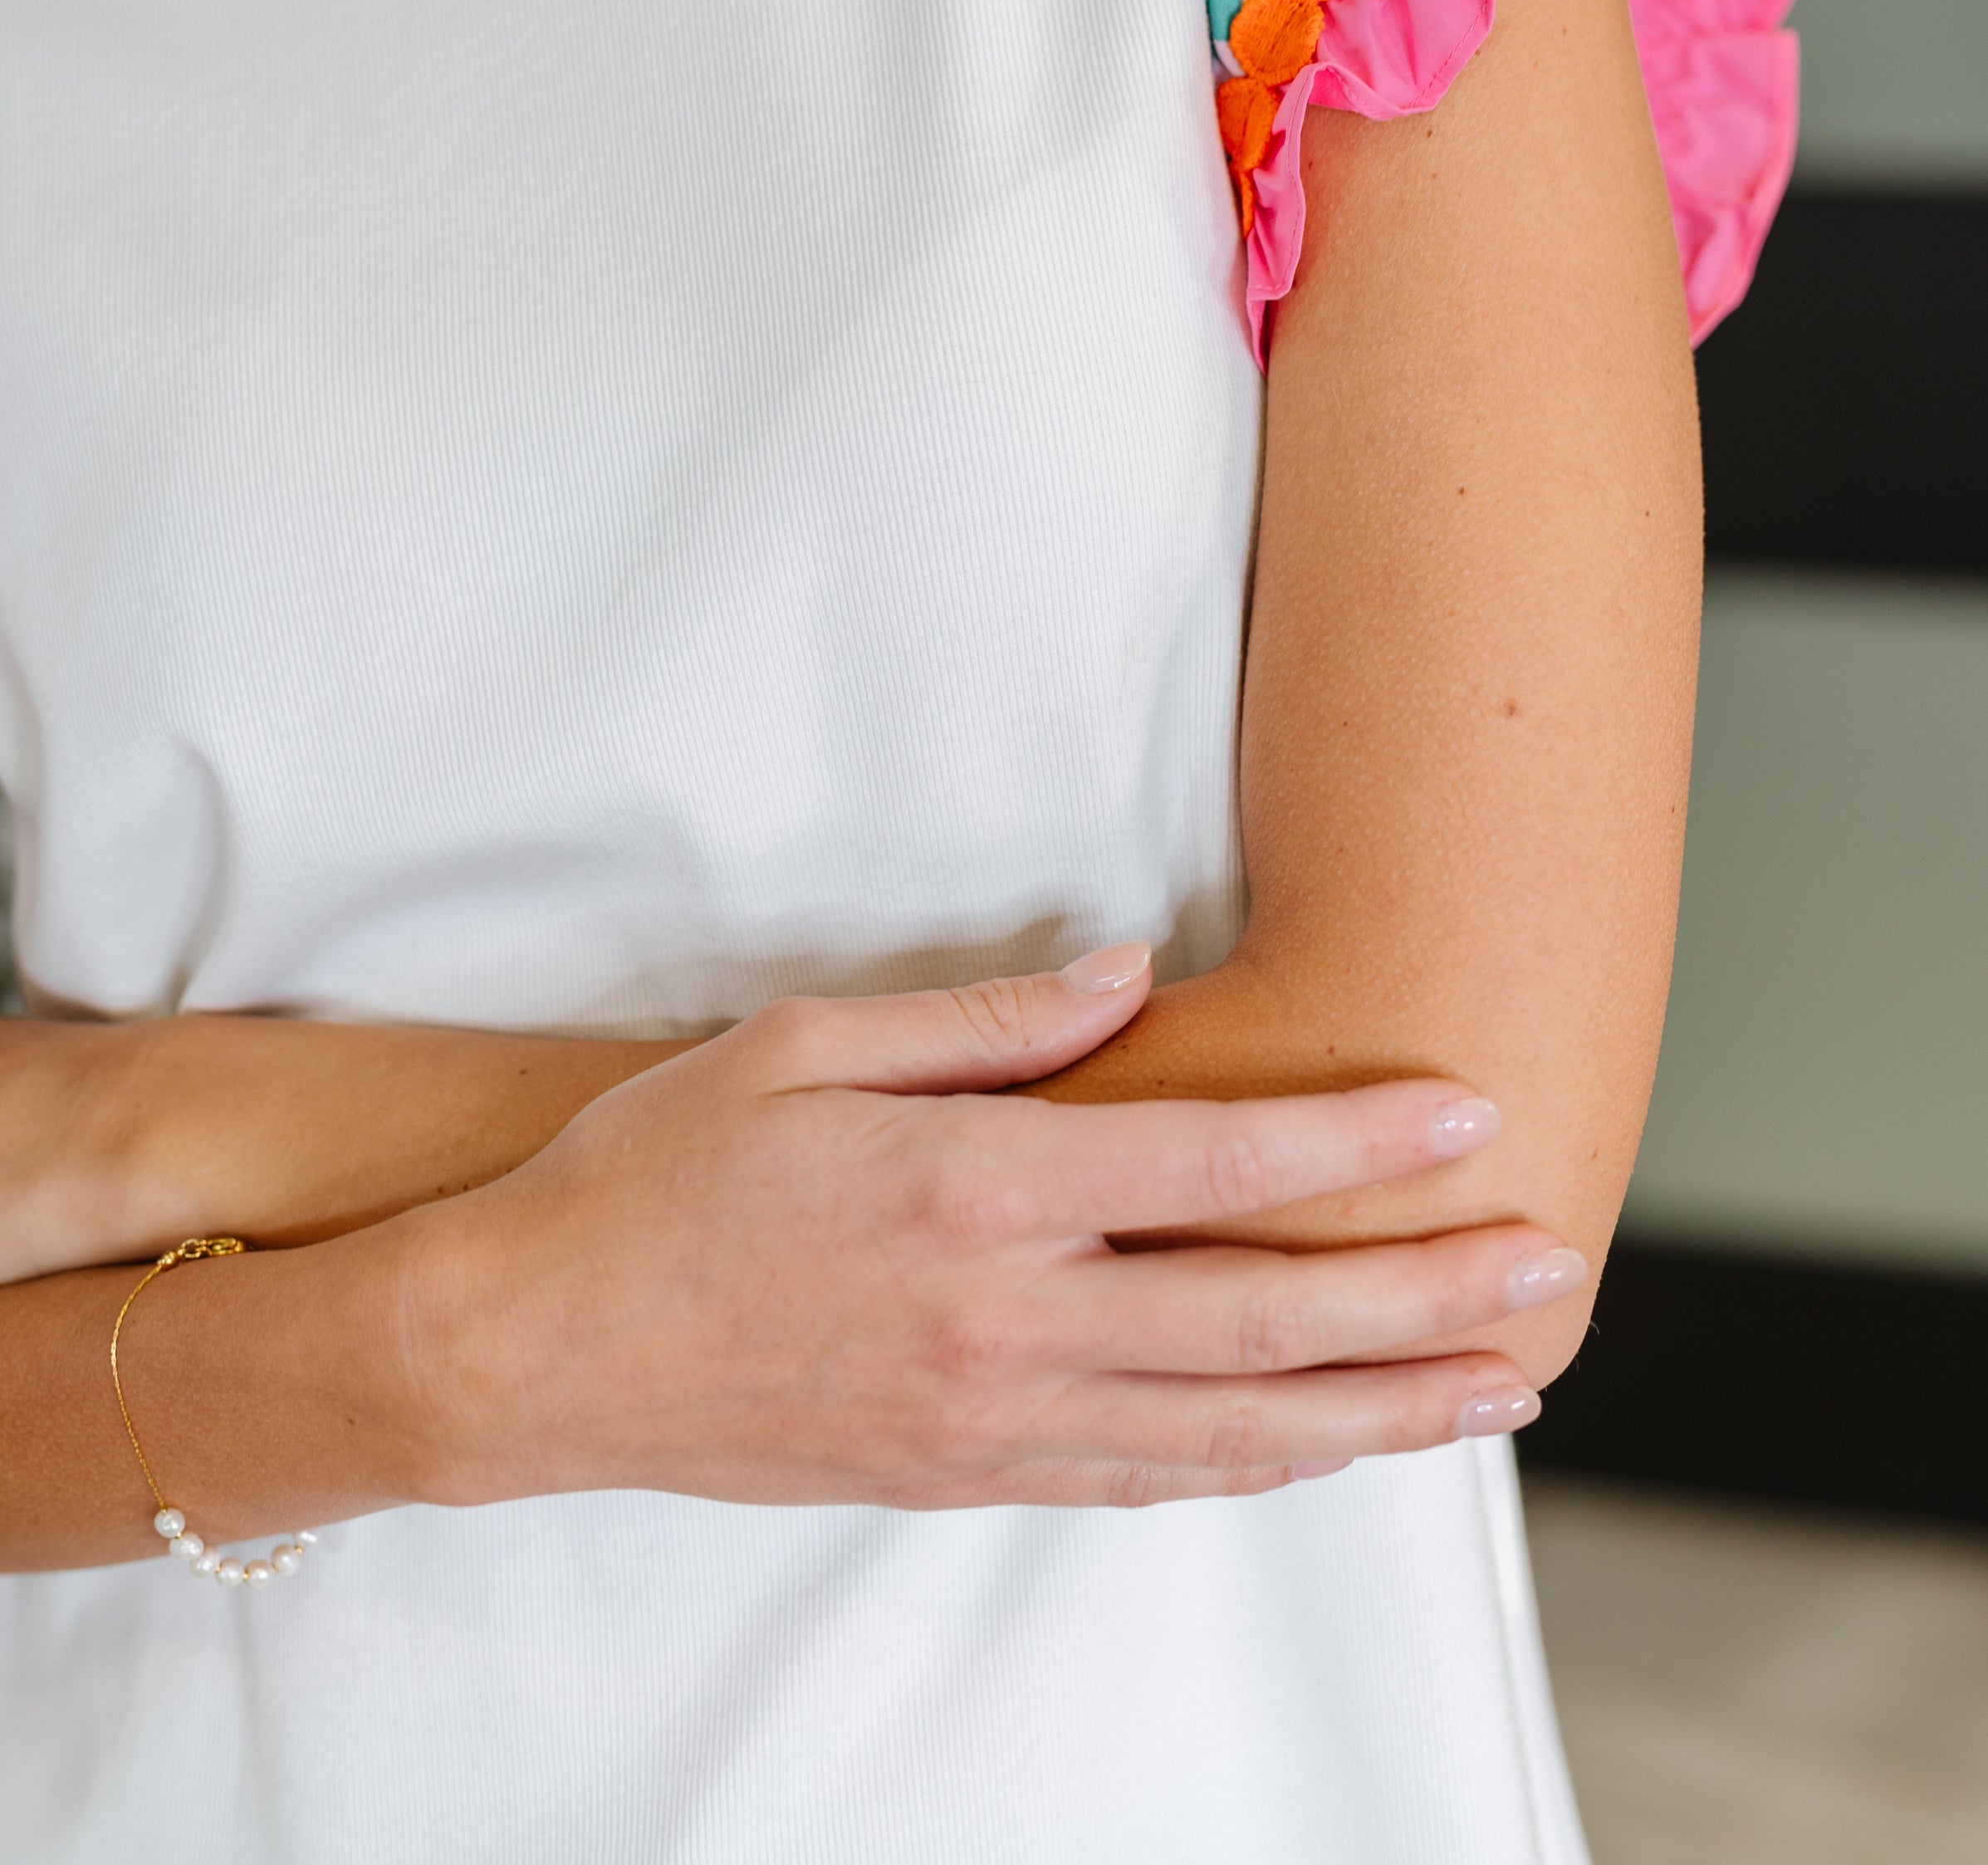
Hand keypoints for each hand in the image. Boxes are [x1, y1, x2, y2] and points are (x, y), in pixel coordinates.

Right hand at [403, 950, 1583, 1510]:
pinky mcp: (964, 1474)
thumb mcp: (807, 1044)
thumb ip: (987, 1017)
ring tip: (1495, 1386)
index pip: (1215, 1171)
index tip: (1468, 1115)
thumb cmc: (664, 1175)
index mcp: (980, 1190)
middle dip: (1423, 1296)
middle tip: (1547, 1273)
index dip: (1356, 1146)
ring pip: (1234, 1428)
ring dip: (1379, 1407)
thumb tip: (1129, 975)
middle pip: (1264, 1318)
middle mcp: (1010, 1318)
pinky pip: (1146, 1482)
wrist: (540, 1350)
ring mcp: (994, 1415)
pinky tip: (1328, 1450)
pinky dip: (1258, 1471)